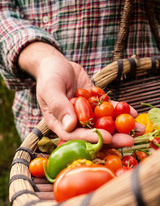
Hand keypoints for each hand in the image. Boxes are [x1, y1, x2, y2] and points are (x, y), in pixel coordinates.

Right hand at [19, 42, 144, 147]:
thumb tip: (70, 126)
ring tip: (139, 129)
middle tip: (129, 140)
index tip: (106, 138)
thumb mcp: (51, 89)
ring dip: (121, 126)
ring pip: (104, 122)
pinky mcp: (95, 102)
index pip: (74, 135)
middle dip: (112, 137)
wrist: (57, 64)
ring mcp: (86, 112)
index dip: (90, 138)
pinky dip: (120, 110)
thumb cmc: (49, 76)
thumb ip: (58, 106)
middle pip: (93, 132)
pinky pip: (108, 107)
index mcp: (60, 122)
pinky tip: (133, 112)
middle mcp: (74, 121)